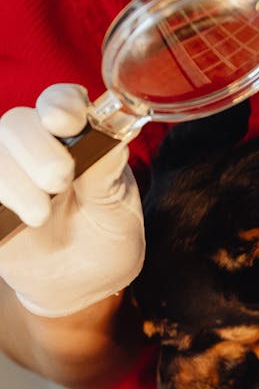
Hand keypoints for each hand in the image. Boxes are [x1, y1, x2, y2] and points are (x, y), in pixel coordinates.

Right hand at [0, 84, 144, 316]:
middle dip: (37, 149)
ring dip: (13, 181)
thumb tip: (111, 145)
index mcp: (79, 138)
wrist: (81, 286)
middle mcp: (38, 147)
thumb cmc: (106, 240)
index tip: (65, 122)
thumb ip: (107, 180)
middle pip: (18, 123)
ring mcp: (8, 173)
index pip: (62, 102)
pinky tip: (8, 220)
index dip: (61, 104)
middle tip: (59, 180)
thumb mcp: (117, 214)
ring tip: (40, 216)